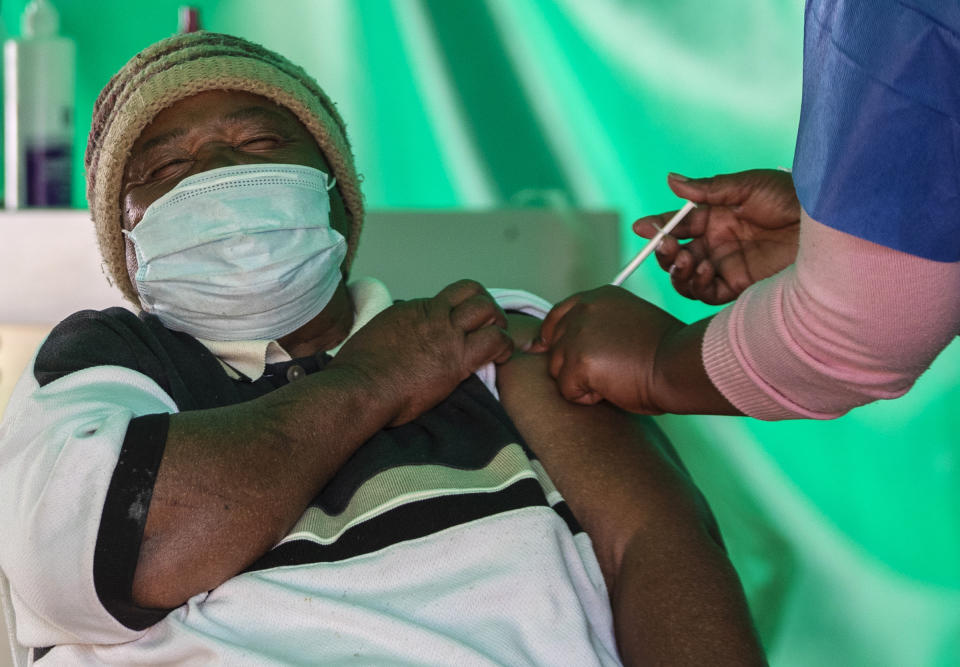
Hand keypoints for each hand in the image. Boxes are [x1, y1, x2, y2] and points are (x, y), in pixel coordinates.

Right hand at [329, 279, 512, 425]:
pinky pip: (495, 341)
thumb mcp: (374, 337)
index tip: (460, 326)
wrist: (360, 387)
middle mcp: (431, 314)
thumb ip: (392, 333)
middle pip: (471, 291)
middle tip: (488, 326)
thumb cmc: (358, 372)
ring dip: (498, 323)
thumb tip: (395, 340)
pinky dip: (504, 347)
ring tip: (498, 343)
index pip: (445, 298)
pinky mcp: (457, 359)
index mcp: (410, 310)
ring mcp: (446, 333)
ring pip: (486, 308)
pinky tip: (501, 358)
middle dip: (485, 306)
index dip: (458, 309)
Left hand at [530, 286, 683, 413]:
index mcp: (598, 297)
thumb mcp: (629, 323)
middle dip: (572, 364)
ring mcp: (578, 335)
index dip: (554, 336)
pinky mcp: (578, 361)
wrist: (678, 364)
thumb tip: (573, 344)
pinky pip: (568, 391)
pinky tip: (612, 389)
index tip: (549, 349)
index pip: (558, 315)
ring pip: (558, 370)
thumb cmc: (665, 352)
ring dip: (581, 382)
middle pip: (554, 346)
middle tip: (606, 371)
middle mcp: (584, 310)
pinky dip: (587, 399)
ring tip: (614, 377)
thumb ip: (599, 325)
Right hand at [635, 169, 799, 303]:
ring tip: (687, 259)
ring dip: (678, 270)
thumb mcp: (748, 186)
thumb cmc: (793, 199)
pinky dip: (698, 285)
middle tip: (667, 247)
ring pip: (687, 276)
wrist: (825, 228)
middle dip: (665, 251)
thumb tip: (671, 181)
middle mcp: (718, 243)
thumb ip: (708, 189)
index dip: (659, 226)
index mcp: (717, 217)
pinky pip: (707, 293)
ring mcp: (728, 266)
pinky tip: (706, 269)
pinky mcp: (740, 287)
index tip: (642, 227)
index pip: (680, 225)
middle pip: (678, 254)